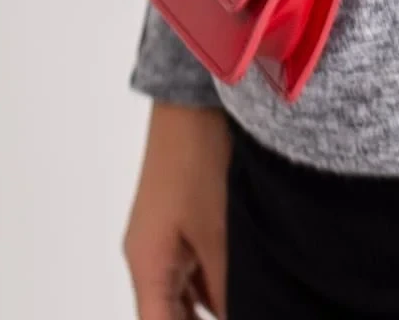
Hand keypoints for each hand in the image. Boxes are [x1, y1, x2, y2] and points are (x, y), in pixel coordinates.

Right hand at [123, 99, 232, 318]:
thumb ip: (225, 284)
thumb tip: (237, 315)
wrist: (193, 100)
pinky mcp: (182, 222)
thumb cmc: (196, 159)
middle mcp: (149, 258)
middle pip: (169, 314)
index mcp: (147, 266)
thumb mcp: (217, 230)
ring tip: (251, 304)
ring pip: (185, 293)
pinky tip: (246, 287)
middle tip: (247, 312)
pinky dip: (216, 283)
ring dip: (211, 306)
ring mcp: (165, 239)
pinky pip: (196, 268)